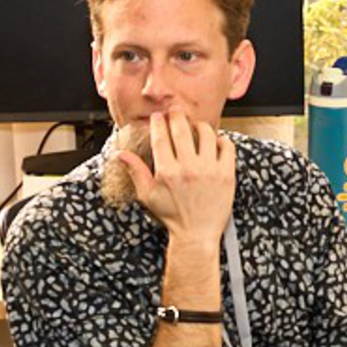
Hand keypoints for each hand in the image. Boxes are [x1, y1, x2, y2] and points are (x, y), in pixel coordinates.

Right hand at [118, 115, 237, 244]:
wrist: (196, 234)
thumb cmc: (172, 216)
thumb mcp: (148, 195)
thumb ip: (136, 172)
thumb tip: (120, 154)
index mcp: (167, 172)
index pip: (161, 137)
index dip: (159, 123)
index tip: (158, 117)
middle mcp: (188, 168)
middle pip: (181, 129)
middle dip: (176, 116)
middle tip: (175, 111)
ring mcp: (209, 170)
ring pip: (206, 133)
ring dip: (199, 125)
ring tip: (195, 126)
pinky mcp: (226, 174)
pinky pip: (226, 146)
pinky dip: (221, 139)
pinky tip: (214, 142)